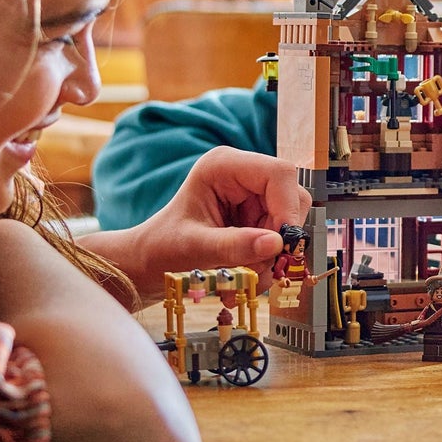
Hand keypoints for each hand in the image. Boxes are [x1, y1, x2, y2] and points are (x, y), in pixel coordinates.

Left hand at [84, 148, 310, 296]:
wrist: (150, 263)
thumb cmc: (162, 248)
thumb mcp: (194, 248)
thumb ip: (233, 245)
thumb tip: (276, 244)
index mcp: (224, 166)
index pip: (278, 174)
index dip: (288, 207)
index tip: (281, 244)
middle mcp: (243, 174)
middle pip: (291, 198)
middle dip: (279, 237)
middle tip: (258, 267)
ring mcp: (252, 194)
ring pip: (289, 221)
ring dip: (273, 254)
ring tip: (244, 276)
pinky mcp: (257, 214)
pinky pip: (280, 236)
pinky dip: (268, 260)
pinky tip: (246, 274)